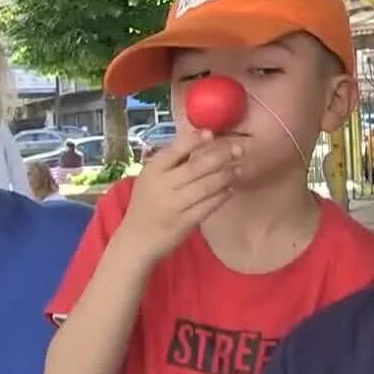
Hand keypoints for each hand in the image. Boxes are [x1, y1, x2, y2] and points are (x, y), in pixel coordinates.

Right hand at [120, 129, 239, 261]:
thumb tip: (200, 136)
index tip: (212, 134)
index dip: (195, 140)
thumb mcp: (150, 179)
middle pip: (196, 167)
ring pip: (206, 186)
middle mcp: (162, 186)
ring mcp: (173, 205)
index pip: (175, 150)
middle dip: (220, 156)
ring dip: (225, 176)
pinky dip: (222, 196)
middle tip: (237, 149)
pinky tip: (230, 190)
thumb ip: (171, 161)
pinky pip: (208, 206)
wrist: (136, 240)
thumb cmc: (147, 204)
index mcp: (152, 171)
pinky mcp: (184, 223)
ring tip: (237, 169)